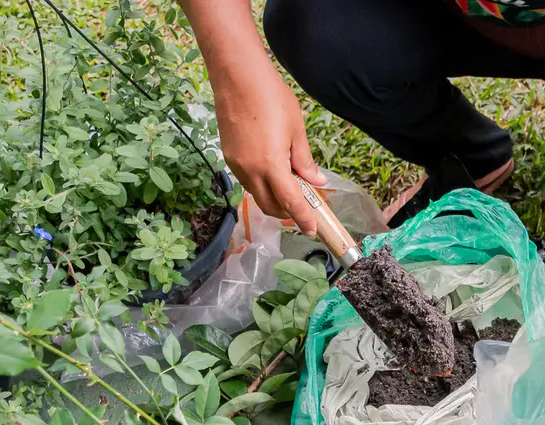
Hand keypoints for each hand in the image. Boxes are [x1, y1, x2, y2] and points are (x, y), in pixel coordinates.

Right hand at [212, 62, 325, 235]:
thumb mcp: (296, 130)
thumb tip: (316, 182)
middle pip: (269, 205)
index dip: (302, 218)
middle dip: (286, 212)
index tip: (312, 229)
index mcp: (270, 165)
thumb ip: (305, 161)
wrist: (237, 75)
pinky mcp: (228, 156)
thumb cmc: (271, 97)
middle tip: (303, 207)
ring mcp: (236, 164)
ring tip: (290, 186)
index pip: (290, 202)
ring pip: (256, 194)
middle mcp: (249, 170)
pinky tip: (272, 171)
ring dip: (273, 198)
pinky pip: (247, 180)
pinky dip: (261, 184)